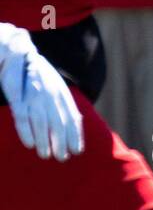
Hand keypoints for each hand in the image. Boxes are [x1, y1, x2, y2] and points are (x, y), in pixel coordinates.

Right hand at [0, 22, 83, 161]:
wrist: (19, 51)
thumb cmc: (39, 74)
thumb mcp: (57, 85)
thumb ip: (65, 103)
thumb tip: (76, 122)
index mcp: (62, 93)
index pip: (72, 118)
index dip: (75, 136)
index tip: (77, 151)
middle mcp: (50, 95)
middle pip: (58, 123)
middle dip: (60, 143)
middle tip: (61, 158)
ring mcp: (33, 95)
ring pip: (41, 123)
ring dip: (44, 141)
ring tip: (45, 155)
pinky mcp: (17, 96)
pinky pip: (22, 117)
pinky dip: (26, 131)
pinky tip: (29, 144)